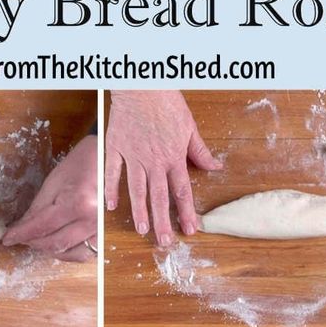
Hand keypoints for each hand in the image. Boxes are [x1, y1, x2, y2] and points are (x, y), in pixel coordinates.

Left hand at [2, 135, 96, 261]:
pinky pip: (84, 253)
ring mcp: (100, 229)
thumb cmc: (80, 163)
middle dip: (33, 242)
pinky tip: (57, 243)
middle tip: (19, 237)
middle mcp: (91, 220)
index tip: (7, 238)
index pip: (42, 226)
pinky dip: (68, 253)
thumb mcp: (54, 180)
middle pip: (55, 243)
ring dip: (49, 250)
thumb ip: (38, 207)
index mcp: (77, 203)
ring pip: (69, 253)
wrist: (104, 158)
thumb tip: (23, 226)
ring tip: (36, 240)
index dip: (21, 233)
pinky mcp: (104, 233)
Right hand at [105, 90, 222, 245]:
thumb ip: (199, 150)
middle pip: (159, 197)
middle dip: (162, 222)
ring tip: (141, 229)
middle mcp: (154, 160)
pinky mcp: (116, 146)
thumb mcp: (189, 125)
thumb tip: (214, 167)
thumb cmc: (166, 101)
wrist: (142, 85)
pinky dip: (111, 189)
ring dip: (139, 211)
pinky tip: (110, 205)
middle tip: (164, 242)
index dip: (186, 212)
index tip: (189, 230)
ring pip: (137, 189)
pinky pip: (112, 172)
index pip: (181, 191)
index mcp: (173, 156)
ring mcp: (133, 155)